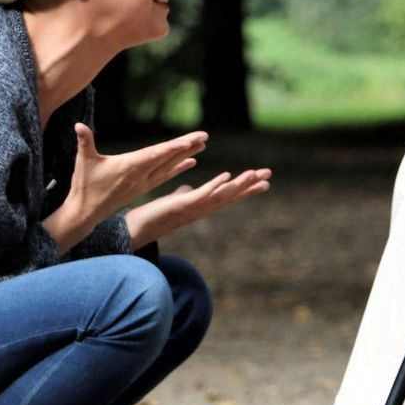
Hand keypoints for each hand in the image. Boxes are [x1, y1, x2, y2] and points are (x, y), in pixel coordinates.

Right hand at [43, 125, 206, 252]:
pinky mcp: (143, 187)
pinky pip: (165, 176)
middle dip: (186, 146)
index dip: (173, 147)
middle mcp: (140, 175)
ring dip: (186, 155)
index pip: (155, 154)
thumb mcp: (83, 161)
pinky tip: (191, 162)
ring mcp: (143, 183)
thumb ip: (84, 142)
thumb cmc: (84, 185)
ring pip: (169, 167)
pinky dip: (178, 168)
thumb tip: (78, 126)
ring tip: (202, 145)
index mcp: (129, 167)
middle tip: (204, 136)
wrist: (86, 212)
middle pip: (168, 158)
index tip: (190, 140)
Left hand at [125, 167, 272, 247]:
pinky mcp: (181, 205)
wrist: (135, 231)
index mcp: (200, 206)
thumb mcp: (172, 203)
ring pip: (222, 195)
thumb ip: (182, 195)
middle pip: (231, 196)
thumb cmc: (153, 218)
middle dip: (250, 186)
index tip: (263, 181)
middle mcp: (201, 209)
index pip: (227, 195)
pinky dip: (215, 186)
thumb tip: (187, 188)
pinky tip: (227, 176)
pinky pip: (202, 194)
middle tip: (269, 175)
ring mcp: (193, 208)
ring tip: (255, 174)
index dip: (245, 188)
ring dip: (239, 185)